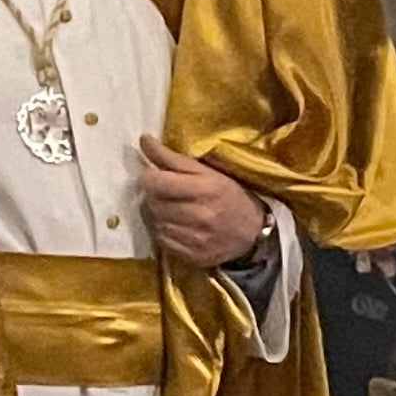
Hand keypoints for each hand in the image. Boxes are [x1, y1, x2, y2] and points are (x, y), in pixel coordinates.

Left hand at [138, 139, 272, 268]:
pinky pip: (158, 239)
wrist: (252, 235)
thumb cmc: (230, 197)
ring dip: (155, 213)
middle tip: (166, 193)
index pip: (154, 182)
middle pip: (150, 202)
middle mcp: (198, 215)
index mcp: (204, 189)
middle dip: (153, 195)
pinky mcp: (187, 255)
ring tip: (171, 209)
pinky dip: (161, 230)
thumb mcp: (209, 172)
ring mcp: (192, 238)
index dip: (148, 177)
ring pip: (152, 221)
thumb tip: (144, 140)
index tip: (155, 176)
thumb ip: (173, 157)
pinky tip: (174, 225)